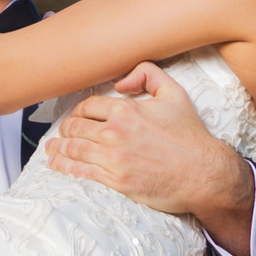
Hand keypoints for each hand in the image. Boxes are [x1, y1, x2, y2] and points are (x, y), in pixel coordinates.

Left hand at [46, 62, 255, 255]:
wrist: (203, 172)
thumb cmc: (190, 136)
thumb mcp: (174, 94)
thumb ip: (148, 74)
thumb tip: (121, 82)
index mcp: (125, 110)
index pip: (88, 107)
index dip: (79, 111)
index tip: (78, 116)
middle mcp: (115, 133)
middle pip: (76, 128)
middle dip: (66, 130)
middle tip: (62, 133)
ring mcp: (113, 158)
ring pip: (74, 149)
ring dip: (58, 148)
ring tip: (51, 149)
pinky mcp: (115, 181)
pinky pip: (82, 171)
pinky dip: (65, 166)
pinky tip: (57, 164)